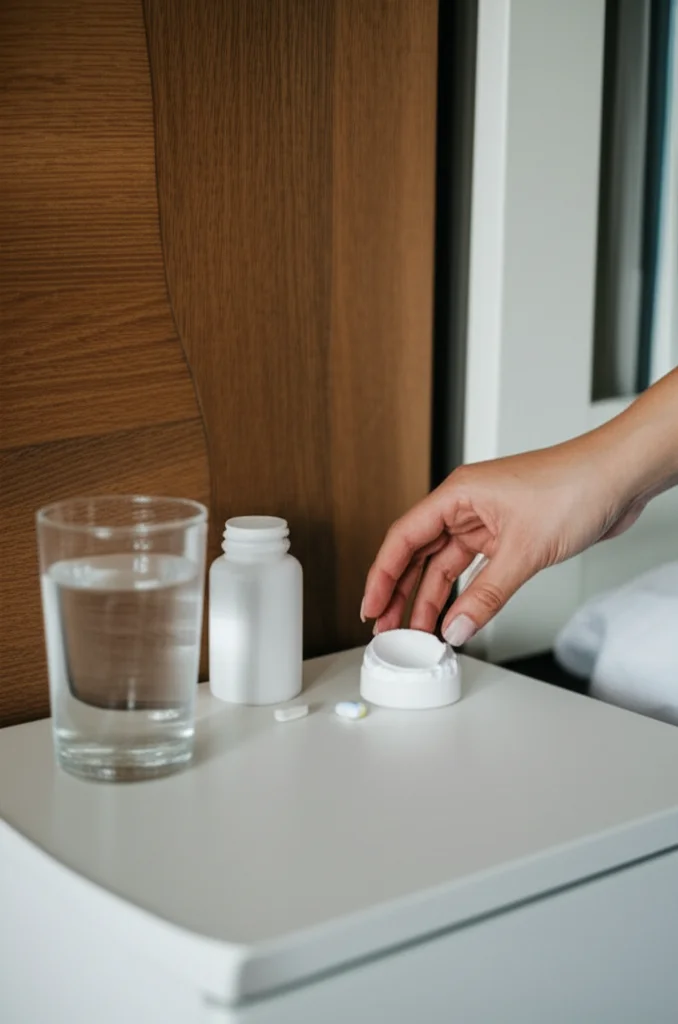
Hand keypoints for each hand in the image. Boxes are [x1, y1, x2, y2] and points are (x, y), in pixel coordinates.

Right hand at [361, 436, 636, 646]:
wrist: (620, 476)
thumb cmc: (576, 485)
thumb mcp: (524, 550)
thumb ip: (487, 595)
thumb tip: (457, 626)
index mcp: (457, 495)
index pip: (404, 539)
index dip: (382, 576)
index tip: (371, 606)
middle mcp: (466, 507)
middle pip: (419, 555)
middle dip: (402, 594)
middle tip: (389, 629)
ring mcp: (488, 522)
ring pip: (446, 566)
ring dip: (432, 598)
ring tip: (419, 632)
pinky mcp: (509, 536)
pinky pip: (474, 570)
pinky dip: (464, 594)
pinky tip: (456, 615)